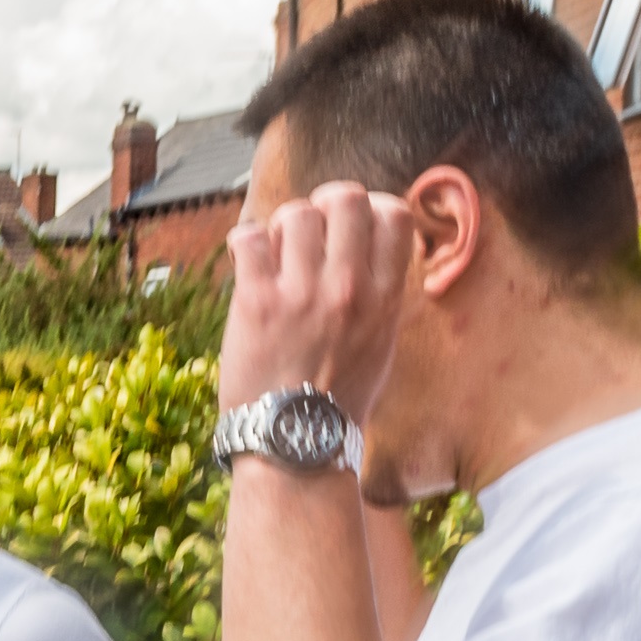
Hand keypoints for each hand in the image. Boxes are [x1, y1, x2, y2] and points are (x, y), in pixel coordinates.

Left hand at [222, 179, 417, 423]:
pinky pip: (250, 237)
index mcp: (386, 296)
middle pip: (346, 198)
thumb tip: (373, 241)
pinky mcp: (257, 303)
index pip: (394, 213)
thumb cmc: (338, 395)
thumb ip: (381, 290)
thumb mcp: (382, 341)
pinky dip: (246, 240)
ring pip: (297, 213)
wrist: (295, 442)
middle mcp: (349, 288)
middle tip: (311, 231)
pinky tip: (249, 258)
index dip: (371, 207)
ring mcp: (302, 294)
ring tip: (279, 254)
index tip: (353, 225)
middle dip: (326, 205)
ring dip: (284, 226)